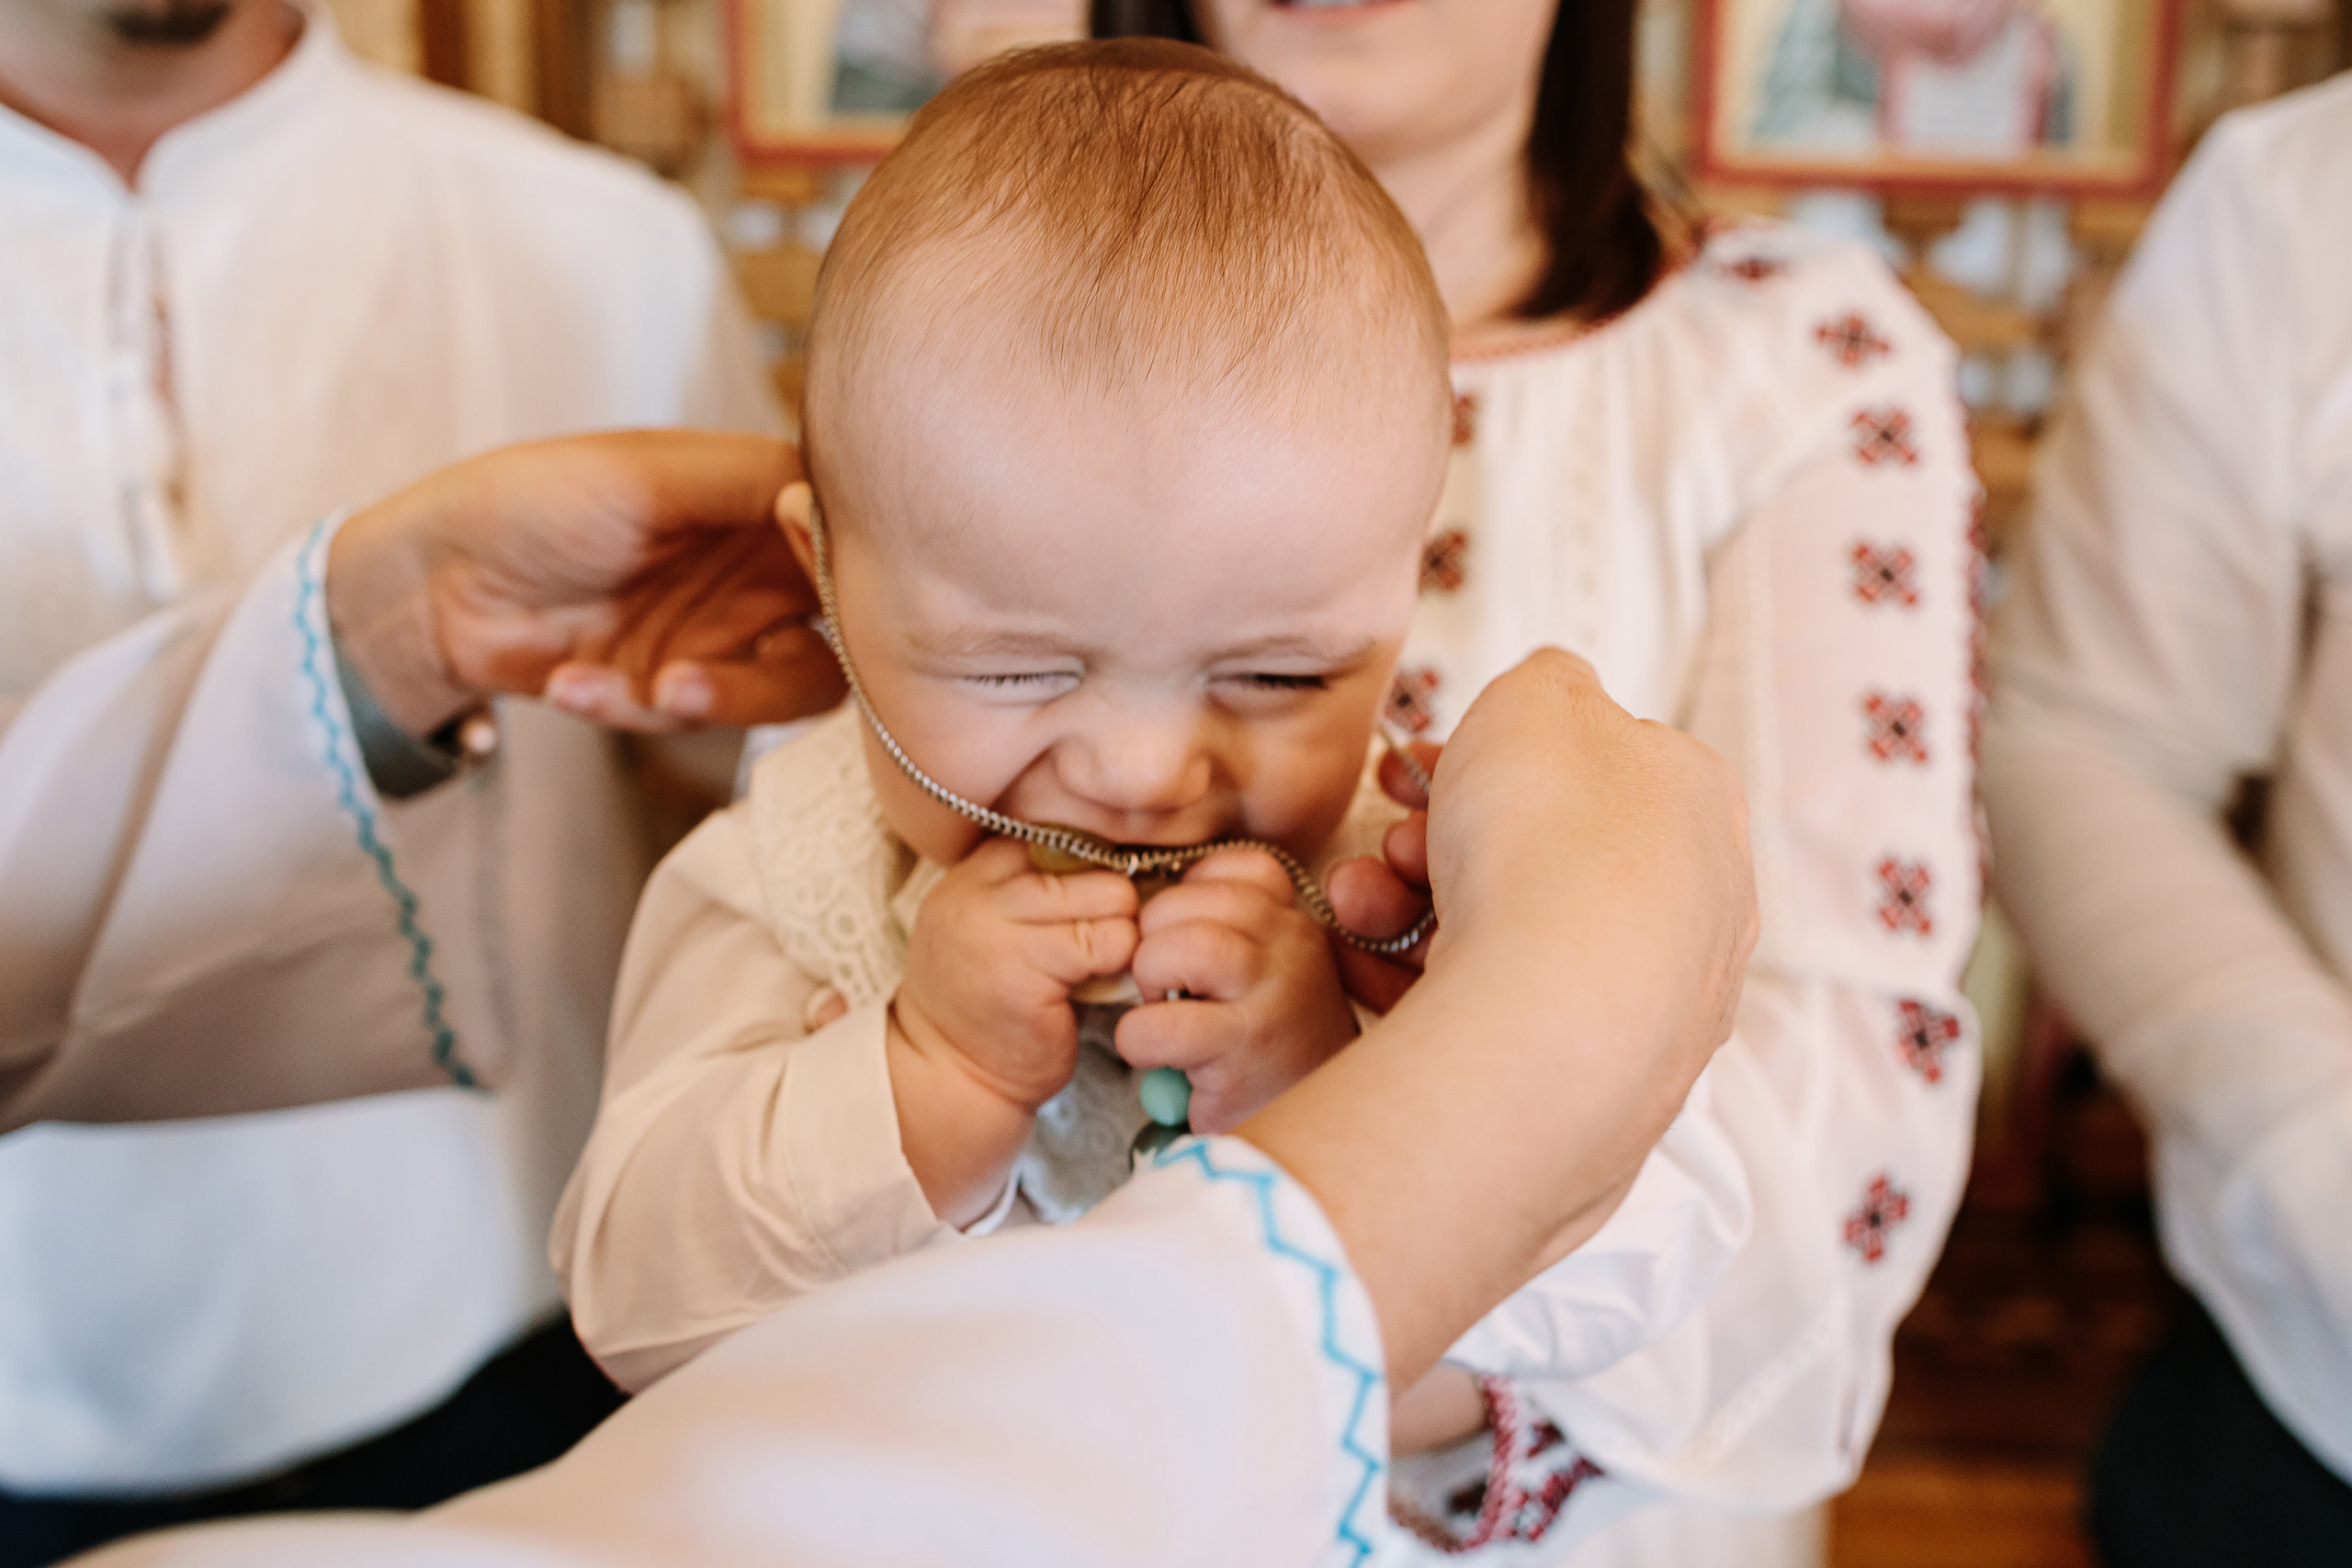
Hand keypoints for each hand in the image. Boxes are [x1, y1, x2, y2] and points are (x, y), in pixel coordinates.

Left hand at [326, 431, 846, 734]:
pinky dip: (624, 706)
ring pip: (776, 693)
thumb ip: (751, 480)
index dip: (853, 571)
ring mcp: (716, 637)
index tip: (816, 574)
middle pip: (841, 638)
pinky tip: (569, 683)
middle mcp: (755, 574)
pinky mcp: (665, 691)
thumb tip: (833, 498)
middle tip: (736, 666)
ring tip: (654, 690)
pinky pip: (682, 720)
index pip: (853, 544)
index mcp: (762, 504)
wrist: (430, 580)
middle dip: (783, 665)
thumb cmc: (532, 498)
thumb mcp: (647, 473)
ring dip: (719, 699)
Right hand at [889, 838, 1138, 1222]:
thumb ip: (1044, 893)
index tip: (1096, 910)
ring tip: (1098, 968)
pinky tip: (1097, 990)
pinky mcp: (1027, 967)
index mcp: (975, 872)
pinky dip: (1120, 965)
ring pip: (1111, 898)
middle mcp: (980, 889)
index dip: (1096, 871)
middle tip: (1103, 945)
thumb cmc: (987, 1007)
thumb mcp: (1000, 930)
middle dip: (1114, 903)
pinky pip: (1110, 943)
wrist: (950, 1080)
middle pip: (1094, 862)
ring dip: (1122, 936)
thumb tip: (1133, 865)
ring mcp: (999, 925)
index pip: (1067, 837)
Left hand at [1114, 849, 1357, 1133]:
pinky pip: (1156, 1026)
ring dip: (1148, 981)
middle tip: (1165, 987)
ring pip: (1177, 947)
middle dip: (1152, 941)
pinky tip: (1159, 1058)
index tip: (1184, 940)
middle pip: (1187, 900)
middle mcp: (1294, 947)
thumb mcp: (1268, 976)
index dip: (1186, 898)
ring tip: (1163, 1013)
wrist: (1321, 1138)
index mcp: (1294, 922)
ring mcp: (1274, 997)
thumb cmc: (1271, 1051)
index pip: (1231, 866)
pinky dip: (1138, 1039)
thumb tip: (1147, 902)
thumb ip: (1230, 928)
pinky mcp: (1244, 1053)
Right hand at [1240, 649, 1756, 1387]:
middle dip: (1437, 841)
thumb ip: (1546, 680)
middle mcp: (1695, 902)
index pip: (1585, 765)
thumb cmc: (1551, 840)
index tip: (1417, 769)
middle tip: (1385, 841)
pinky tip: (1368, 975)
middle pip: (1537, 854)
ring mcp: (1656, 997)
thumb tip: (1553, 692)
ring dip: (1412, 911)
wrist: (1554, 1015)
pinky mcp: (1607, 1078)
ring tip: (1356, 909)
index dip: (1487, 759)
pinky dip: (1429, 990)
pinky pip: (1500, 1017)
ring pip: (1508, 936)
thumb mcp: (1537, 695)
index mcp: (1698, 800)